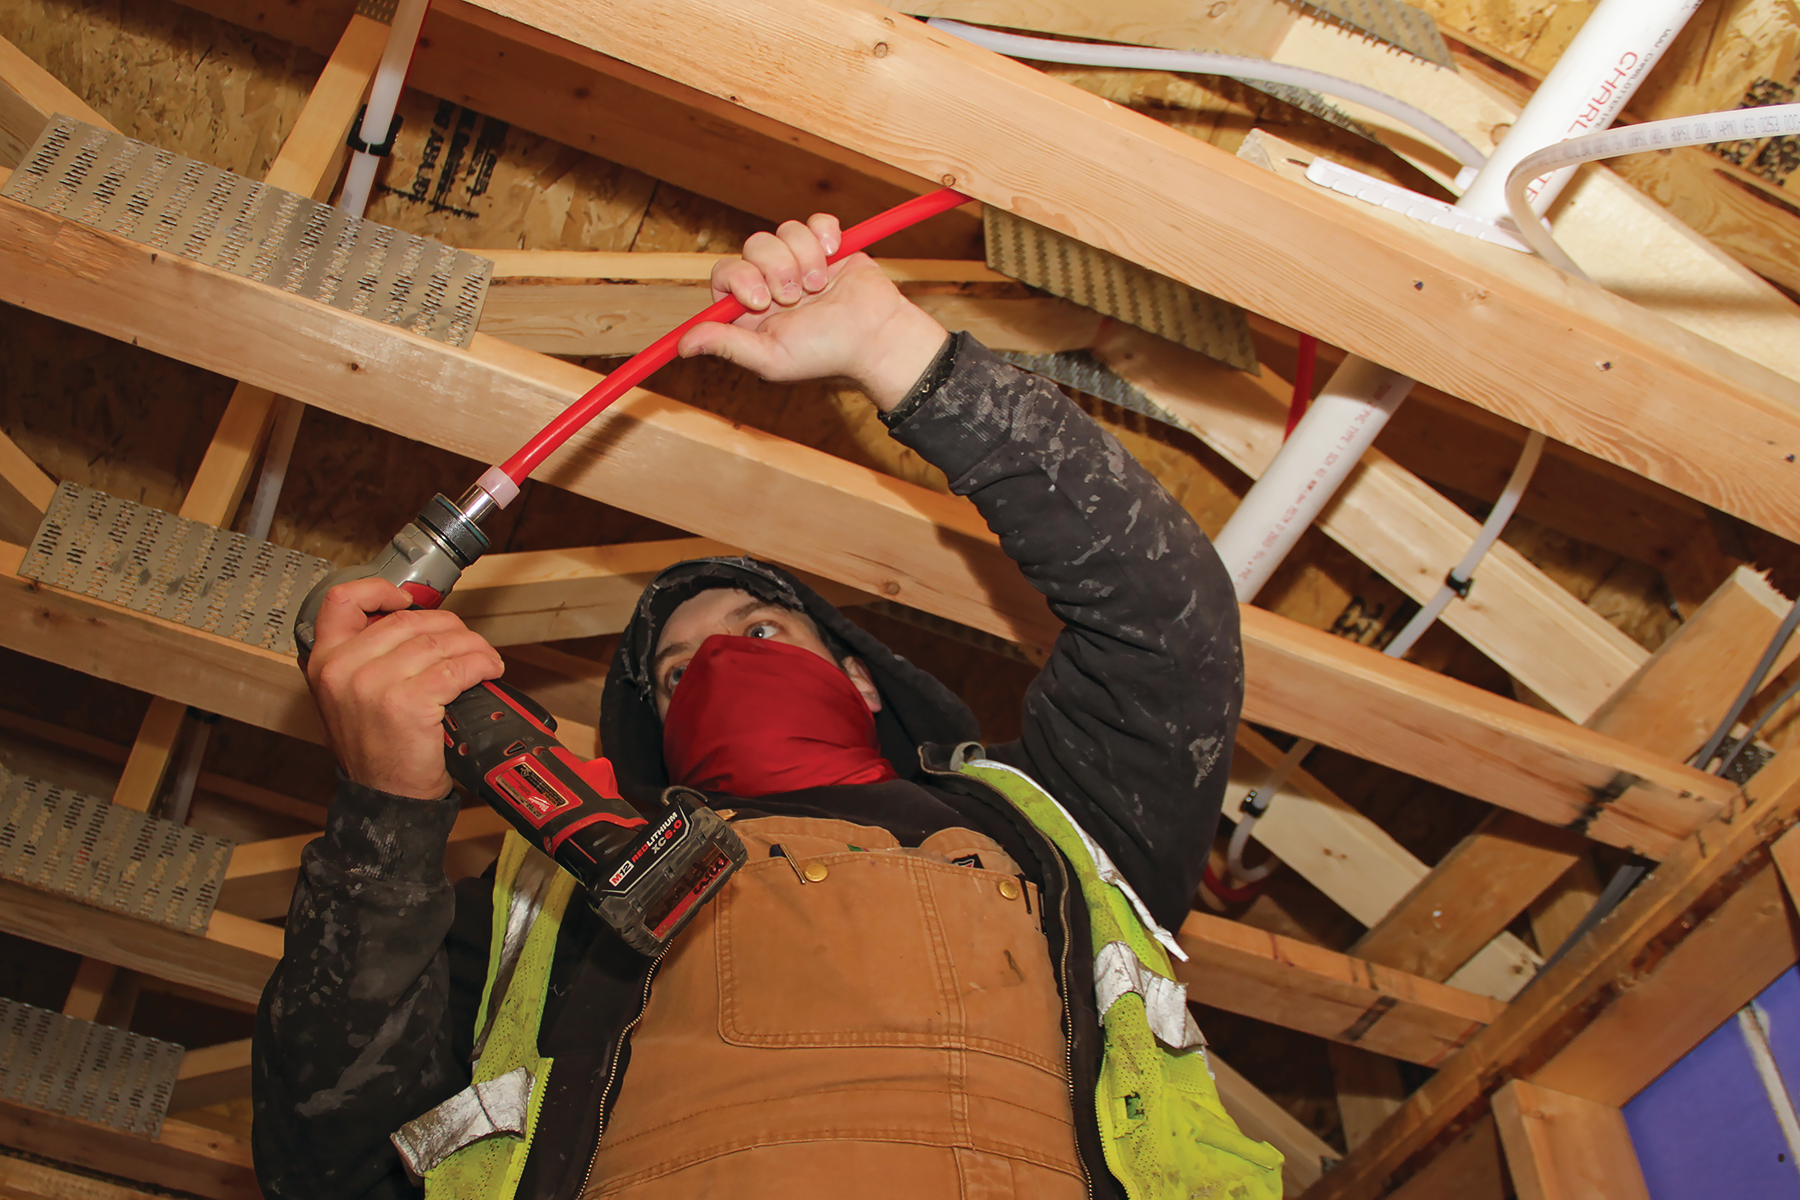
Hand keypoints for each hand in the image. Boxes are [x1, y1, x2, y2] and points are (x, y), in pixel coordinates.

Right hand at [304, 577, 504, 799]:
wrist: (384, 799)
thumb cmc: (374, 748)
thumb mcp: (347, 696)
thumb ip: (364, 656)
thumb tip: (409, 620)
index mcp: (325, 661)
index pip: (343, 600)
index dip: (380, 591)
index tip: (407, 600)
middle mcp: (343, 669)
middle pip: (409, 620)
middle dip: (448, 627)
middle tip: (466, 643)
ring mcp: (374, 685)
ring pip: (439, 641)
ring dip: (472, 646)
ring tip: (483, 659)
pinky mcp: (409, 703)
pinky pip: (457, 667)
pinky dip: (482, 664)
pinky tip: (488, 671)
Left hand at [678, 214, 949, 410]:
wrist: (876, 338)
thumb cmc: (825, 355)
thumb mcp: (770, 357)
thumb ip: (726, 345)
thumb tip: (683, 344)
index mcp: (752, 310)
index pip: (725, 275)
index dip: (739, 279)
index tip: (760, 299)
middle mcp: (772, 282)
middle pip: (753, 247)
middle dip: (775, 268)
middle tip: (796, 295)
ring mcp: (800, 262)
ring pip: (783, 232)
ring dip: (803, 257)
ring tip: (819, 284)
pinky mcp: (828, 247)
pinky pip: (814, 221)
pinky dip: (824, 234)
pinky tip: (834, 255)